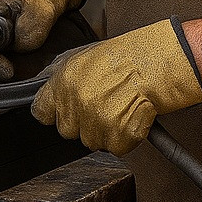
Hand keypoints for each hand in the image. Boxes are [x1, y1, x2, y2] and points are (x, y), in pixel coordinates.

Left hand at [31, 18, 201, 155]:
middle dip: (82, 121)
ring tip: (120, 106)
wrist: (160, 61)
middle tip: (102, 104)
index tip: (64, 110)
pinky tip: (131, 116)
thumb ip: (62, 75)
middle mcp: (76, 102)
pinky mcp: (118, 137)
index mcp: (64, 81)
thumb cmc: (129, 54)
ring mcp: (96, 122)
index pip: (40, 111)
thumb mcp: (85, 55)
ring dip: (104, 130)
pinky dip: (124, 137)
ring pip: (91, 141)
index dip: (53, 112)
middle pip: (67, 130)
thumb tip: (48, 89)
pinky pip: (115, 147)